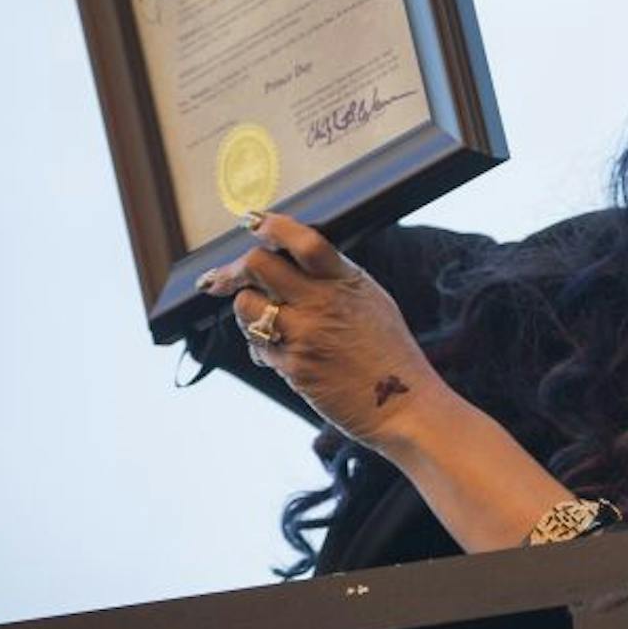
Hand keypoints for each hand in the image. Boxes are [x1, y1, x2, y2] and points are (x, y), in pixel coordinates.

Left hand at [197, 212, 441, 446]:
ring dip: (245, 309)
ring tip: (260, 318)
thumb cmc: (389, 352)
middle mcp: (324, 303)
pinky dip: (260, 345)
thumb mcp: (372, 301)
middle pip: (257, 265)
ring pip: (245, 305)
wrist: (402, 405)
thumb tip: (290, 259)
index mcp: (347, 281)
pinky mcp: (292, 367)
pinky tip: (278, 349)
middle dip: (236, 269)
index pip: (304, 241)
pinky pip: (256, 345)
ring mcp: (305, 336)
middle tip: (224, 278)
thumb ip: (334, 278)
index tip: (253, 223)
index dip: (272, 226)